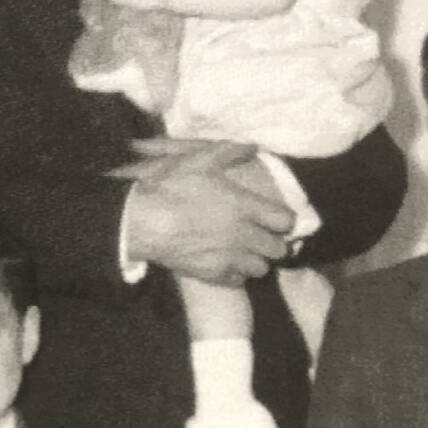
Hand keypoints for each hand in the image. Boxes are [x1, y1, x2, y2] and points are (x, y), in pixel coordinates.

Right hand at [116, 140, 294, 285]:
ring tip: (245, 252)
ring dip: (256, 260)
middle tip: (262, 236)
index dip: (284, 219)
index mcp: (245, 206)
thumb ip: (229, 152)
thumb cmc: (171, 188)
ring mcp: (229, 257)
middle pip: (278, 249)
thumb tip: (252, 146)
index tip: (275, 218)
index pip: (285, 221)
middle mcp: (243, 234)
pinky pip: (238, 281)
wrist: (142, 222)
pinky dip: (236, 274)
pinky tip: (227, 263)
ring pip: (261, 269)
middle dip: (273, 242)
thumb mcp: (199, 161)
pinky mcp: (212, 274)